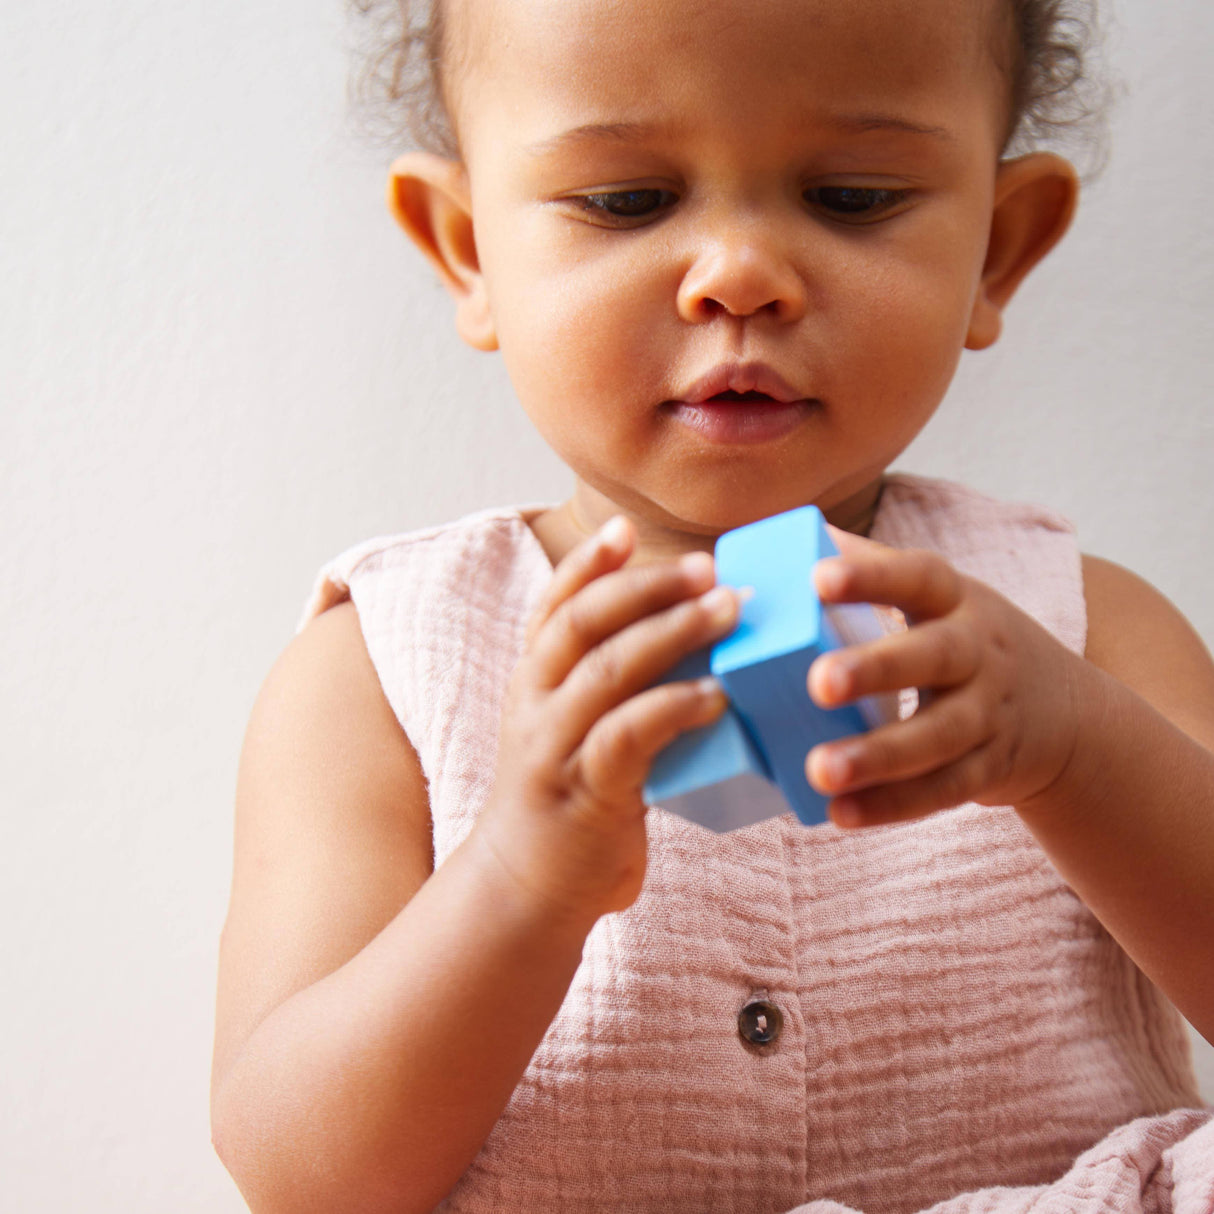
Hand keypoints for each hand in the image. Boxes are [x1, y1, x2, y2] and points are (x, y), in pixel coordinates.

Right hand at [472, 517, 738, 925]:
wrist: (528, 888)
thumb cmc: (572, 798)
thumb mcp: (576, 729)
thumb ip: (614, 686)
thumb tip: (694, 637)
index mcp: (534, 679)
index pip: (554, 604)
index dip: (589, 563)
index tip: (626, 529)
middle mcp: (536, 701)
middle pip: (583, 620)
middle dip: (647, 585)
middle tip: (707, 567)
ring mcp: (555, 745)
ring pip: (607, 668)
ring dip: (672, 631)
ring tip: (727, 610)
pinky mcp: (585, 790)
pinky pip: (628, 735)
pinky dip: (674, 707)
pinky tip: (716, 696)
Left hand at [804, 534, 1084, 827]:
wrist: (1063, 713)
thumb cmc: (965, 640)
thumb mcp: (937, 595)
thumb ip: (871, 567)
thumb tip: (792, 534)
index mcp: (956, 600)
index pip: (917, 576)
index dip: (870, 576)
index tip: (818, 577)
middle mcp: (979, 652)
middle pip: (934, 656)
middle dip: (877, 669)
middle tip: (819, 682)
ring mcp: (988, 714)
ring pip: (938, 736)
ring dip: (879, 756)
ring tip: (820, 770)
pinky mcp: (988, 769)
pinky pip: (940, 791)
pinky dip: (891, 805)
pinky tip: (839, 814)